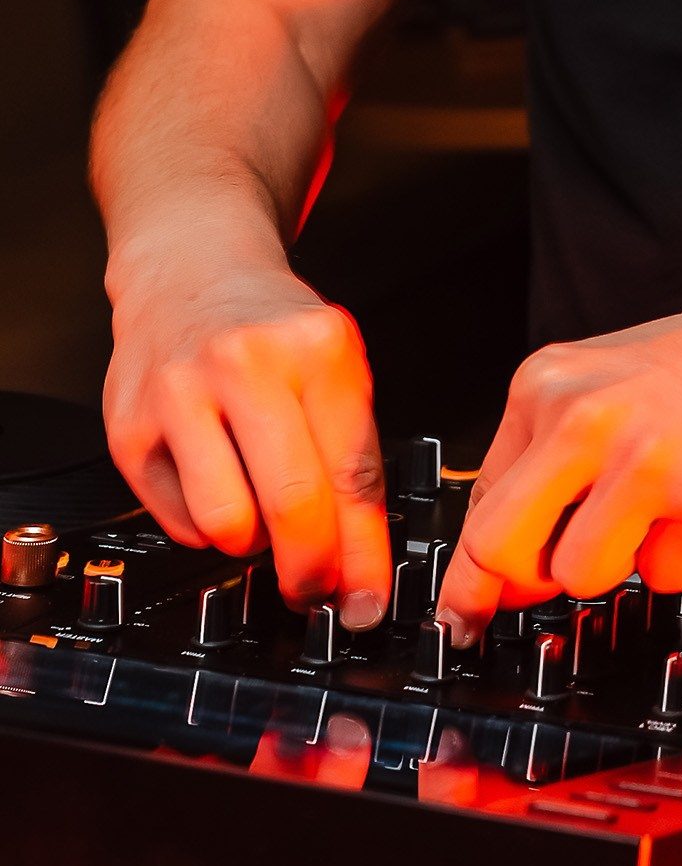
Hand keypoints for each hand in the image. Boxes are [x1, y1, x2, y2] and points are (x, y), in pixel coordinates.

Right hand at [103, 246, 388, 626]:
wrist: (191, 268)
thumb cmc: (270, 326)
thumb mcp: (332, 367)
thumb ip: (350, 455)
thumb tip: (359, 562)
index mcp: (317, 346)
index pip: (353, 472)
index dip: (364, 552)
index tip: (367, 597)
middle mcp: (246, 363)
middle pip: (292, 503)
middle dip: (311, 569)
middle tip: (316, 588)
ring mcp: (180, 392)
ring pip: (227, 524)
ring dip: (251, 546)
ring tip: (262, 520)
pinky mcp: (128, 425)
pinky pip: (178, 520)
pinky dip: (206, 526)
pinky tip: (218, 486)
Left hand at [436, 289, 681, 638]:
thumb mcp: (610, 386)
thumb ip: (554, 461)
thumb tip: (504, 567)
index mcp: (548, 384)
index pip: (480, 500)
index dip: (477, 570)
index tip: (465, 616)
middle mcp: (580, 415)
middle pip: (498, 550)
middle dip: (528, 583)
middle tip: (566, 574)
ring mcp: (637, 456)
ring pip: (580, 576)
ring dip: (624, 563)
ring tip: (667, 505)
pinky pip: (664, 578)